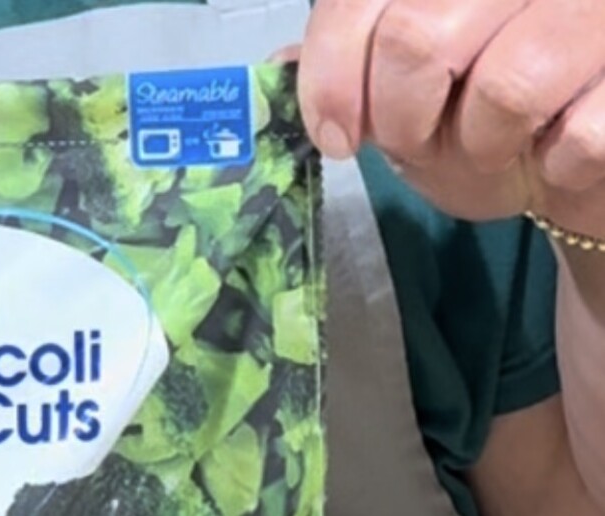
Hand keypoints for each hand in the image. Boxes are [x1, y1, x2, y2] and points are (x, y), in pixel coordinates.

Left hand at [295, 0, 604, 234]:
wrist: (585, 161)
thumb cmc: (499, 121)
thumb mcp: (414, 93)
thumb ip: (354, 61)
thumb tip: (275, 66)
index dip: (333, 69)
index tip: (335, 135)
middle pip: (417, 35)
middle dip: (403, 118)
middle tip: (421, 142)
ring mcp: (593, 11)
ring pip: (504, 84)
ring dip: (483, 144)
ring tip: (500, 144)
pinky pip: (576, 135)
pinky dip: (555, 168)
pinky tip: (559, 154)